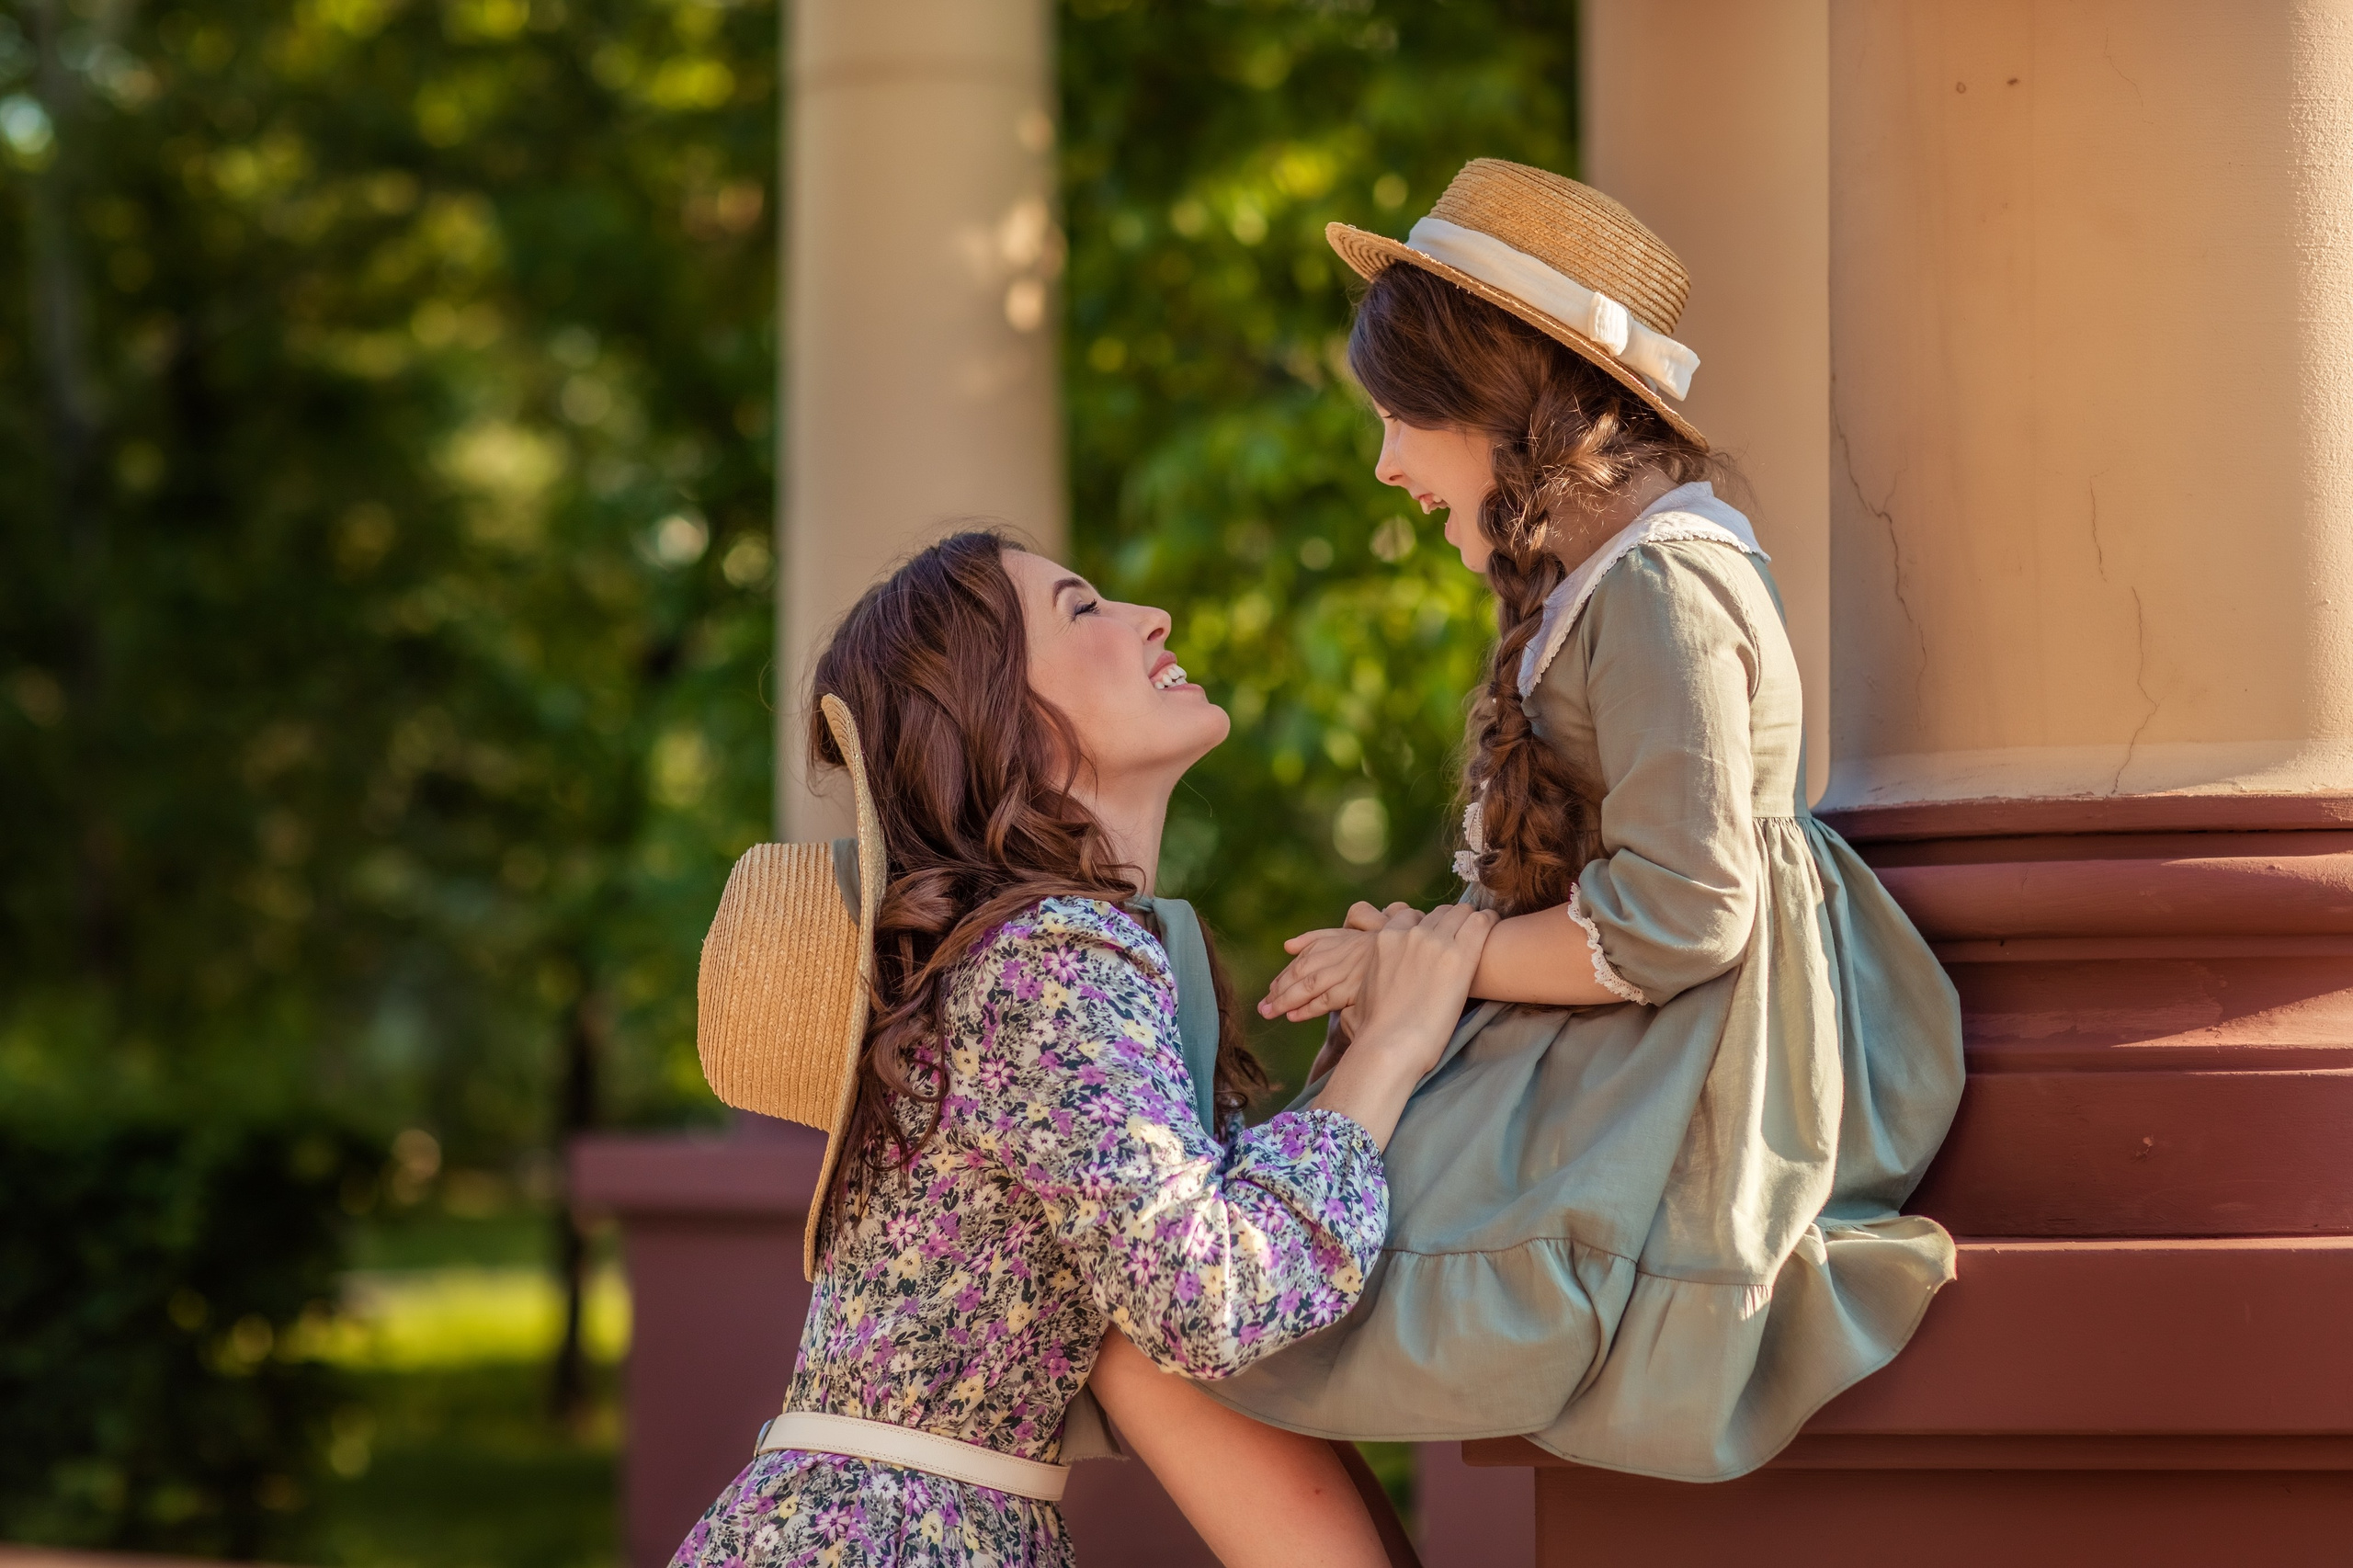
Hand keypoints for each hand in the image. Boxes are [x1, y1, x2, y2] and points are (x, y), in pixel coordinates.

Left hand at [1258, 901, 1420, 1021]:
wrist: (1424, 957)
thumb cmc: (1394, 950)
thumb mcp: (1365, 932)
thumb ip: (1324, 941)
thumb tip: (1288, 946)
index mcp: (1344, 939)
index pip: (1308, 954)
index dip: (1288, 972)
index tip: (1272, 989)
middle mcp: (1344, 952)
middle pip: (1303, 969)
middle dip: (1281, 988)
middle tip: (1263, 1007)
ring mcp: (1350, 969)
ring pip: (1309, 984)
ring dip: (1286, 1000)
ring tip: (1270, 1012)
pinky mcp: (1359, 987)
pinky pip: (1327, 999)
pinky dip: (1308, 1007)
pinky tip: (1293, 1016)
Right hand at [1307, 902, 1495, 1148]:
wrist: (1390, 1045)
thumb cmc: (1375, 1029)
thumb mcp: (1364, 991)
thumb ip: (1375, 973)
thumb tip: (1375, 986)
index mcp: (1385, 938)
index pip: (1413, 916)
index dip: (1427, 927)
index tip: (1437, 939)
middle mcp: (1411, 933)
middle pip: (1440, 912)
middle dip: (1451, 923)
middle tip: (1463, 939)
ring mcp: (1436, 942)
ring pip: (1462, 912)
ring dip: (1470, 922)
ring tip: (1480, 933)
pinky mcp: (1460, 956)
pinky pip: (1481, 923)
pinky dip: (1489, 923)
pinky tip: (1494, 928)